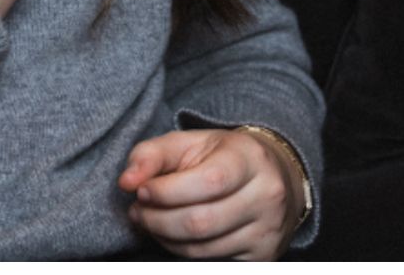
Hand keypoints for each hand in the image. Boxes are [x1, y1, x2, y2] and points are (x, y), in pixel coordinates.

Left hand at [119, 127, 301, 260]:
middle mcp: (266, 196)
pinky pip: (212, 262)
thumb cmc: (223, 156)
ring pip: (203, 248)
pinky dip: (183, 251)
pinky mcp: (264, 257)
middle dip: (158, 220)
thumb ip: (152, 154)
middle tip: (138, 211)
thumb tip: (126, 181)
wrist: (276, 176)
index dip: (167, 192)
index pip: (208, 182)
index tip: (141, 191)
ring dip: (165, 238)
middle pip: (202, 221)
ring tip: (150, 221)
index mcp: (249, 158)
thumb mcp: (189, 142)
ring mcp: (267, 230)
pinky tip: (173, 235)